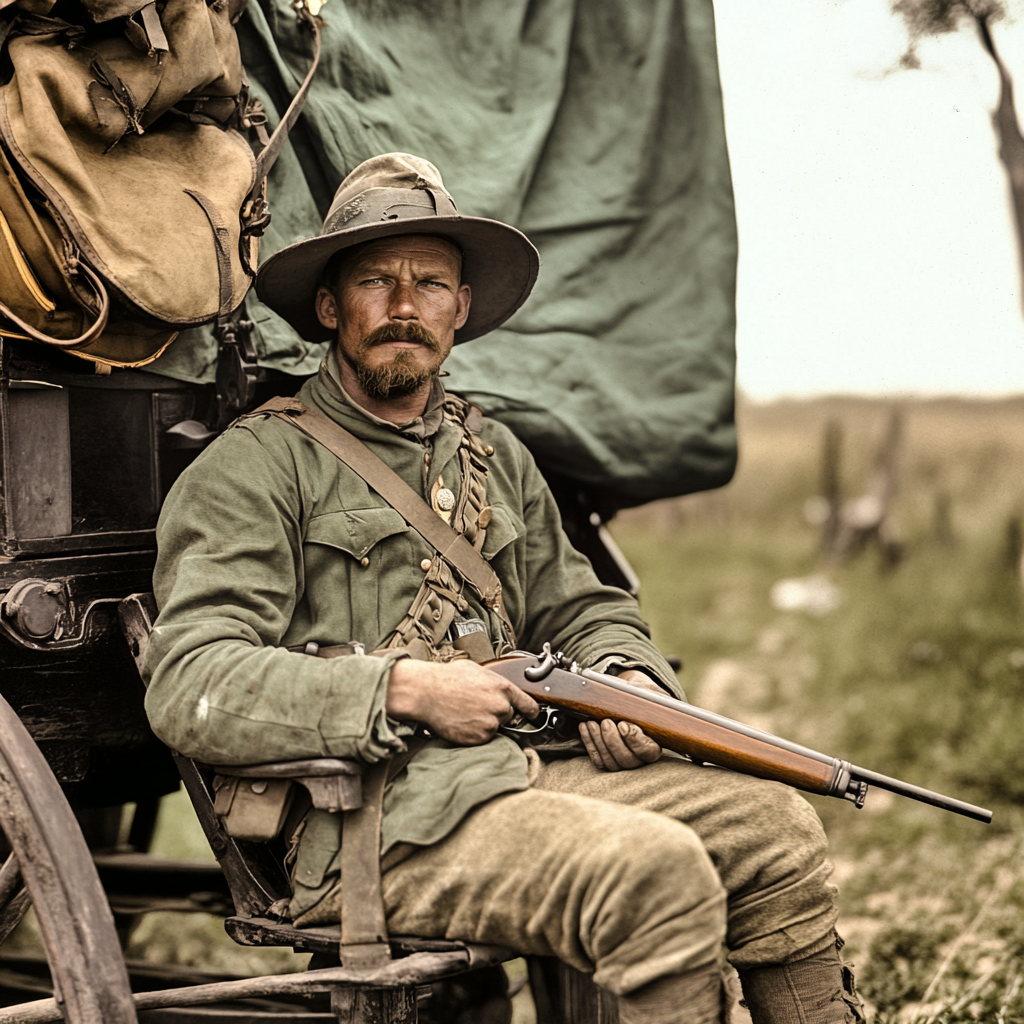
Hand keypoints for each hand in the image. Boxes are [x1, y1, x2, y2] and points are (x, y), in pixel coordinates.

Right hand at [386, 658, 539, 745]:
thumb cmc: (446, 678)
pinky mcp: (478, 739)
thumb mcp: (477, 670)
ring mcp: (490, 725)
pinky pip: (481, 739)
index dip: (531, 712)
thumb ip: (494, 682)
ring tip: (466, 713)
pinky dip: (473, 734)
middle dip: (497, 714)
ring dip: (484, 724)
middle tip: (478, 707)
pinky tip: (461, 722)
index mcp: (503, 688)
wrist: (426, 692)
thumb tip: (500, 687)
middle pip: (508, 716)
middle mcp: (500, 707)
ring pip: (494, 728)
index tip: (531, 716)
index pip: (529, 706)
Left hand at [579, 669, 662, 770]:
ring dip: (599, 742)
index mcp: (654, 744)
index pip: (647, 751)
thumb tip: (642, 695)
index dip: (634, 740)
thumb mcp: (647, 695)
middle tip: (606, 722)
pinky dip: (589, 743)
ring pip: (610, 762)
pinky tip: (584, 727)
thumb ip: (649, 698)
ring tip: (592, 723)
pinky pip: (597, 759)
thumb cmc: (639, 698)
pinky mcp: (606, 761)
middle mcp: (640, 758)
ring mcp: (622, 762)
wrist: (625, 700)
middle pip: (627, 760)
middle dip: (613, 741)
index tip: (622, 725)